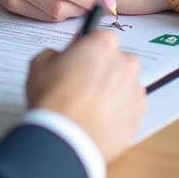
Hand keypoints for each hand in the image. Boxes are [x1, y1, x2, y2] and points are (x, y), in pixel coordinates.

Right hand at [26, 31, 145, 161]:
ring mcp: (135, 90)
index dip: (86, 50)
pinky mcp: (139, 114)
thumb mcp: (39, 64)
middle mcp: (126, 63)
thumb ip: (55, 54)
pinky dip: (118, 112)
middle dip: (102, 70)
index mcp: (103, 44)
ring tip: (90, 107)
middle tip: (82, 86)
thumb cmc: (53, 100)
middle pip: (116, 61)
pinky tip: (99, 120)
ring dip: (112, 92)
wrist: (65, 139)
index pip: (99, 38)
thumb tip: (60, 59)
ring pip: (124, 85)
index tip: (78, 61)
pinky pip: (129, 108)